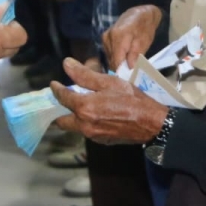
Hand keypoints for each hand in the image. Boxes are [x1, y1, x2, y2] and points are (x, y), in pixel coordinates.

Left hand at [50, 58, 168, 144]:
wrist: (152, 123)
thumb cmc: (132, 99)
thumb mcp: (109, 82)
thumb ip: (85, 75)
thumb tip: (66, 64)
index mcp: (84, 107)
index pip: (62, 97)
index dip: (56, 89)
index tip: (54, 84)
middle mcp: (84, 125)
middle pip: (62, 121)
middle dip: (58, 111)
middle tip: (62, 100)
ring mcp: (92, 136)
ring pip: (74, 127)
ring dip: (72, 117)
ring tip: (78, 105)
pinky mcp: (101, 141)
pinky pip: (86, 132)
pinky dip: (84, 123)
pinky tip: (94, 114)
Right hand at [103, 5, 162, 69]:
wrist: (140, 13)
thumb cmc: (145, 27)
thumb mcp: (144, 42)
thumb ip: (135, 56)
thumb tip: (129, 70)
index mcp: (118, 36)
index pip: (116, 61)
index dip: (123, 73)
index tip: (130, 81)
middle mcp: (108, 37)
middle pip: (112, 61)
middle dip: (121, 69)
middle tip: (132, 75)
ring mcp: (104, 37)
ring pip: (110, 59)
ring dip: (119, 64)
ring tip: (129, 66)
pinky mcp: (104, 39)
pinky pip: (109, 54)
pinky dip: (117, 58)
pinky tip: (125, 58)